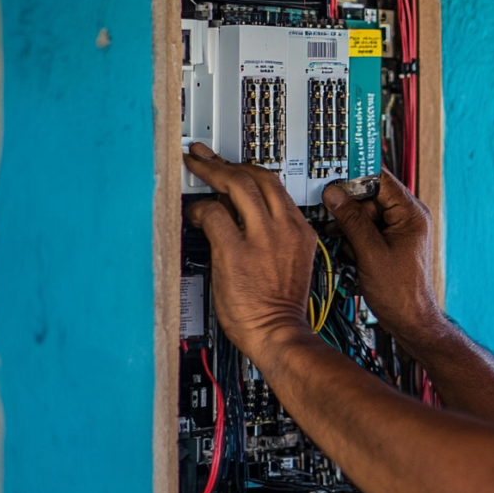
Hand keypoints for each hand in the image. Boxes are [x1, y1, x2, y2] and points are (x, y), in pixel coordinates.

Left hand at [183, 143, 318, 356]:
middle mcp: (284, 228)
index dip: (249, 170)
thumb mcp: (292, 261)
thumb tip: (245, 216)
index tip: (232, 165)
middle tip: (206, 158)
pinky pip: (214, 216)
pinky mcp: (236, 252)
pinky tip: (193, 215)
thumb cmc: (280, 306)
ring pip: (238, 186)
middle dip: (228, 163)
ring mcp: (261, 239)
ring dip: (212, 172)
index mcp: (300, 230)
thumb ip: (276, 236)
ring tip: (195, 168)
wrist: (279, 334)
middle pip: (258, 177)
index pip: (276, 186)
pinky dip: (200, 210)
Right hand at [322, 170, 443, 340]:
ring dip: (349, 226)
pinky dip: (355, 238)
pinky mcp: (391, 243)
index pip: (381, 179)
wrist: (410, 320)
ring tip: (342, 242)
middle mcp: (408, 218)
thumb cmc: (400, 293)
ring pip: (366, 214)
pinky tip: (350, 252)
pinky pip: (368, 230)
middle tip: (331, 217)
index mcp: (411, 214)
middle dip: (349, 208)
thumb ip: (352, 221)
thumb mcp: (370, 253)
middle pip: (370, 196)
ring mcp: (400, 231)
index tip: (333, 175)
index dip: (355, 176)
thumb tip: (335, 194)